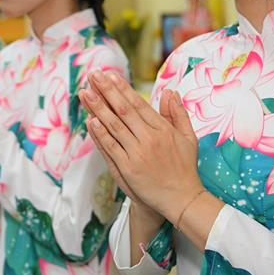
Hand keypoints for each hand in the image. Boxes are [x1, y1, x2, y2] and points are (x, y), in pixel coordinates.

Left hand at [81, 71, 207, 221]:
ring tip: (86, 93)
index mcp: (163, 129)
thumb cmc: (184, 168)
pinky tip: (91, 121)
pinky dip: (100, 134)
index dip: (122, 88)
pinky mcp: (128, 168)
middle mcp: (149, 138)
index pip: (138, 104)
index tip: (110, 75)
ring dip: (98, 108)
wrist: (182, 199)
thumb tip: (170, 92)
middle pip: (123, 110)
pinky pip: (111, 147)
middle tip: (93, 75)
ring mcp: (138, 153)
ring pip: (114, 126)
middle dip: (106, 91)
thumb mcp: (188, 138)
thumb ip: (178, 114)